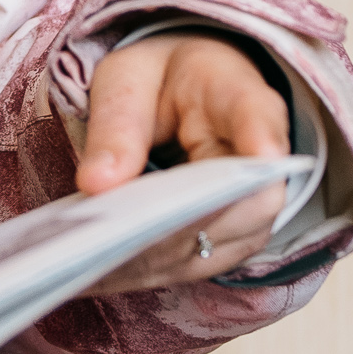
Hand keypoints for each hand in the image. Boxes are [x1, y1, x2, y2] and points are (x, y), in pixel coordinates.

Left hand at [77, 33, 298, 295]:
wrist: (189, 97)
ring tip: (87, 267)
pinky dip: (145, 271)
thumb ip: (116, 125)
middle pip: (246, 203)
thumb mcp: (127, 78)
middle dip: (176, 226)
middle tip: (107, 241)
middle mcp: (260, 159)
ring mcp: (252, 208)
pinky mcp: (229, 242)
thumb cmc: (160, 82)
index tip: (264, 153)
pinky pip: (194, 265)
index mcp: (237, 96)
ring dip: (154, 260)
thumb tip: (96, 185)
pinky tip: (95, 275)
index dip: (265, 138)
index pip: (259, 117)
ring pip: (217, 246)